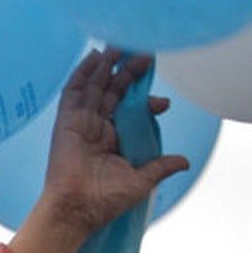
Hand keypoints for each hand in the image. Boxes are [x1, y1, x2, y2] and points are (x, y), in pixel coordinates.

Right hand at [6, 49, 189, 252]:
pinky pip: (73, 92)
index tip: (163, 102)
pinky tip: (94, 57)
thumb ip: (161, 166)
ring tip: (121, 43)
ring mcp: (81, 122)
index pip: (131, 109)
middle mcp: (98, 127)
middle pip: (114, 90)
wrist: (77, 209)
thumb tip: (184, 161)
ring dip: (107, 65)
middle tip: (144, 52)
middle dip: (128, 71)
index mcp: (114, 138)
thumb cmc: (104, 201)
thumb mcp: (141, 181)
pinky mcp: (66, 122)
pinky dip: (82, 73)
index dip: (146, 100)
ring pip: (95, 86)